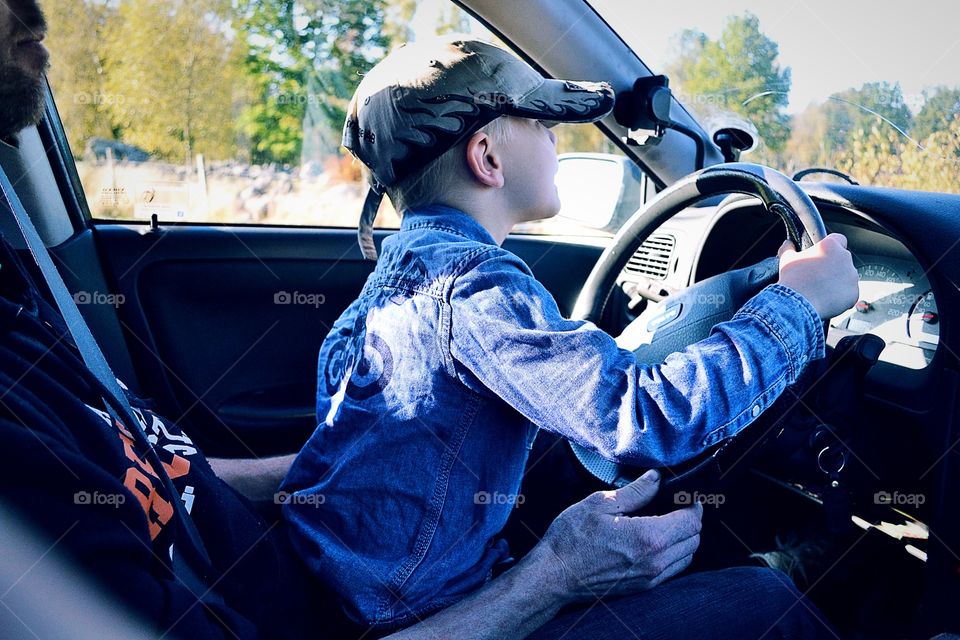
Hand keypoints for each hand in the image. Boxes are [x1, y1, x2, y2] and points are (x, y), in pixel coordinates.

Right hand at [534, 470, 702, 600]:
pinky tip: (657, 541)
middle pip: (694, 540)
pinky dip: (675, 554)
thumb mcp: (599, 504)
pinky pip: (673, 570)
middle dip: (691, 520)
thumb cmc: (571, 538)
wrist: (554, 575)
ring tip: (668, 522)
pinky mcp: (643, 587)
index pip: (691, 521)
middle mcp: (655, 561)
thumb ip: (635, 491)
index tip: (687, 494)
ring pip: (687, 556)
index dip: (693, 505)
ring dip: (685, 538)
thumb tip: (656, 478)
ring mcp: (650, 578)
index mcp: (647, 537)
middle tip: (678, 505)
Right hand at [777, 233, 858, 318]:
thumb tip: (788, 244)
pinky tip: (826, 300)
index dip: (831, 246)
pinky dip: (840, 296)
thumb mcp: (786, 259)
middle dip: (833, 266)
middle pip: (842, 259)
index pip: (838, 239)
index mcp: (830, 246)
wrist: (798, 304)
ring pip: (846, 277)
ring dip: (837, 281)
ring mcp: (851, 277)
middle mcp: (845, 258)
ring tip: (820, 290)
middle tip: (818, 275)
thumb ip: (789, 248)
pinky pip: (849, 293)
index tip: (823, 254)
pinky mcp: (854, 293)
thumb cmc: (793, 280)